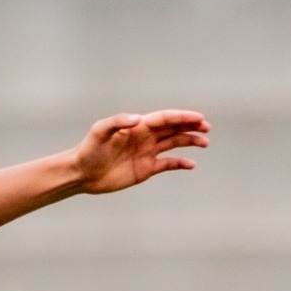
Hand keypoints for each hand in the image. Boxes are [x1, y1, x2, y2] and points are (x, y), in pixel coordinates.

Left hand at [73, 110, 210, 194]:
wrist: (83, 173)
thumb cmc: (89, 150)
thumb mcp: (100, 131)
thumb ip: (118, 121)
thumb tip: (138, 118)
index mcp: (137, 126)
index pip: (165, 118)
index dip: (182, 117)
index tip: (199, 118)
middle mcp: (145, 137)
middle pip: (173, 128)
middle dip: (191, 126)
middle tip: (207, 128)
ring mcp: (147, 153)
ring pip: (173, 144)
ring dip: (189, 141)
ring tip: (204, 143)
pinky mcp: (146, 169)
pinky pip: (167, 164)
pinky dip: (180, 163)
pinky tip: (191, 164)